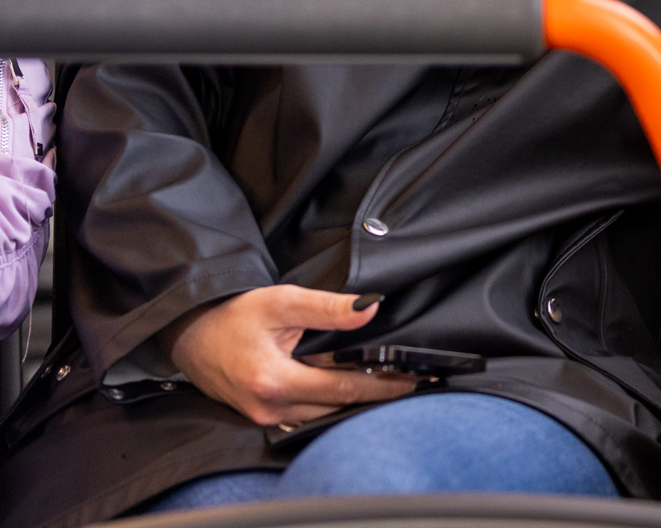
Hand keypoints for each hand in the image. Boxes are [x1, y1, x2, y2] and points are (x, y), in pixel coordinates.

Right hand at [160, 285, 415, 425]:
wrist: (188, 333)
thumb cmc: (231, 316)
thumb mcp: (282, 302)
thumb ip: (328, 308)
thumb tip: (369, 308)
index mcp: (275, 381)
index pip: (344, 389)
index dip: (384, 385)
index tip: (414, 380)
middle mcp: (269, 407)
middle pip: (337, 407)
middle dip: (375, 395)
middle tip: (412, 381)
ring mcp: (264, 416)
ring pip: (323, 415)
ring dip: (354, 401)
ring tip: (389, 384)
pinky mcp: (261, 416)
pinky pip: (306, 416)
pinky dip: (331, 404)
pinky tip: (351, 389)